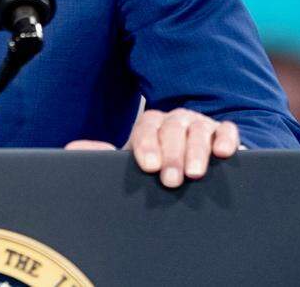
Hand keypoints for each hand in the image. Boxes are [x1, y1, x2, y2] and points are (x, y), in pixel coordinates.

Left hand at [65, 108, 240, 187]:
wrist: (186, 167)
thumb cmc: (155, 167)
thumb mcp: (129, 163)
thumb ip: (101, 156)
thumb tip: (71, 149)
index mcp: (150, 125)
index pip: (146, 128)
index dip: (147, 145)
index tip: (148, 166)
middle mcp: (175, 121)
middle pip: (172, 128)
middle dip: (171, 154)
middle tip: (171, 179)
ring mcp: (200, 125)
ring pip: (198, 130)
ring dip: (197, 150)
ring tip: (195, 173)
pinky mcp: (223, 134)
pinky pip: (227, 130)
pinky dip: (226, 138)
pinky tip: (225, 152)